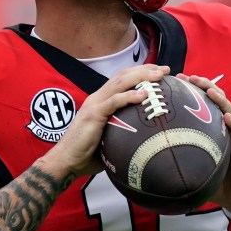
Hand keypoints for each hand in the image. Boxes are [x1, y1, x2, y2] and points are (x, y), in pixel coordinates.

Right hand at [46, 64, 170, 177]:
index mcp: (101, 100)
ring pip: (120, 83)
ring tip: (158, 75)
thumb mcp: (110, 138)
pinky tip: (143, 95)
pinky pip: (113, 102)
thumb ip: (123, 132)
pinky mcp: (93, 115)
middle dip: (146, 70)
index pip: (123, 79)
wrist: (66, 161)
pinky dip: (129, 96)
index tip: (160, 72)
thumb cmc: (87, 154)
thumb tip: (145, 140)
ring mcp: (95, 104)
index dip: (141, 72)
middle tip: (165, 69)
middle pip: (124, 76)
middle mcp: (98, 97)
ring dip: (141, 77)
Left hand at [178, 74, 230, 212]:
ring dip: (221, 100)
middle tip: (191, 77)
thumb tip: (146, 160)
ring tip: (210, 90)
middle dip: (205, 86)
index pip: (204, 104)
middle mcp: (227, 128)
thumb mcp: (194, 168)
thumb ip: (177, 160)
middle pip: (218, 101)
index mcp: (215, 129)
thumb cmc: (217, 181)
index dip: (193, 90)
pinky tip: (227, 118)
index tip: (178, 79)